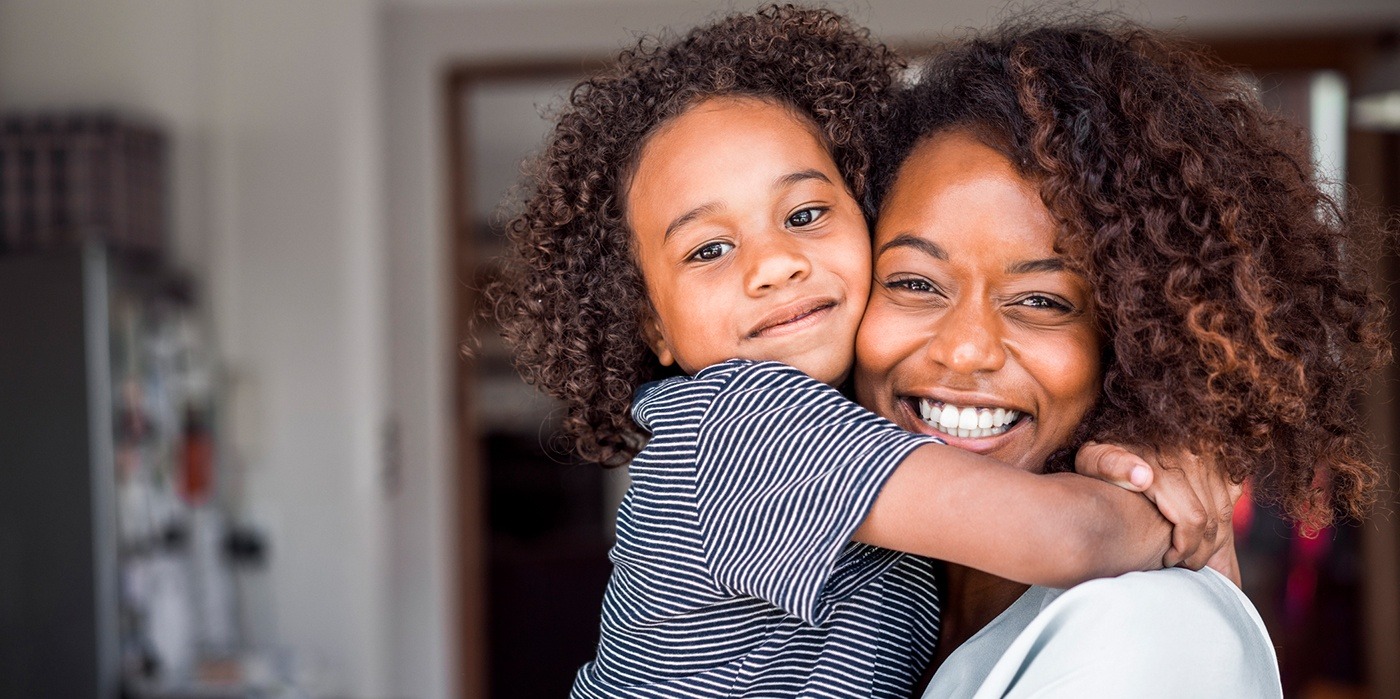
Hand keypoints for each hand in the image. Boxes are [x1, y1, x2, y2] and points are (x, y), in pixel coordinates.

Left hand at [1075, 442, 1241, 577]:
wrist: (1127, 414)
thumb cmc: (1103, 445)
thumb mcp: (1093, 454)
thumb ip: (1109, 464)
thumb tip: (1142, 476)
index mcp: (1166, 463)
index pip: (1193, 520)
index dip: (1184, 548)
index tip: (1167, 560)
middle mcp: (1195, 457)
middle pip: (1214, 521)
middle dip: (1200, 552)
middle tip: (1180, 564)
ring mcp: (1212, 456)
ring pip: (1227, 513)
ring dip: (1214, 540)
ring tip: (1191, 553)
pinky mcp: (1222, 456)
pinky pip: (1233, 495)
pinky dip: (1224, 519)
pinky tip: (1207, 533)